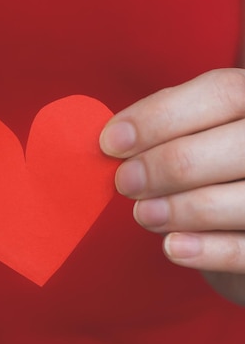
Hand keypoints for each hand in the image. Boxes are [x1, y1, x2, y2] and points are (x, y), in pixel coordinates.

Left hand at [99, 69, 244, 292]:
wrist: (244, 222)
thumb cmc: (215, 168)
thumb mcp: (200, 133)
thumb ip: (166, 128)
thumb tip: (114, 139)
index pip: (222, 93)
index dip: (161, 116)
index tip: (112, 141)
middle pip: (234, 145)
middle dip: (167, 165)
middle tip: (125, 182)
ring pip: (242, 200)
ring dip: (180, 209)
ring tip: (143, 214)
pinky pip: (244, 250)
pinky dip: (205, 250)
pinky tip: (171, 247)